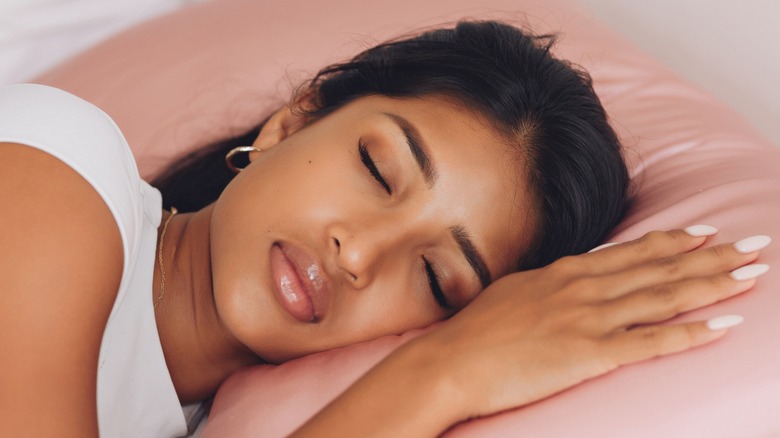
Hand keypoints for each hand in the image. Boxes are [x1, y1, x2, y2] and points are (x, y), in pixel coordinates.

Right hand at [421, 227, 769, 419]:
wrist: (451, 361)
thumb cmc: (475, 332)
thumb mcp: (514, 293)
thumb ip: (548, 286)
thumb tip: (565, 282)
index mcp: (565, 272)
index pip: (631, 252)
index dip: (673, 242)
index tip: (705, 234)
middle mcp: (583, 287)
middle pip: (659, 267)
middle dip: (711, 256)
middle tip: (755, 245)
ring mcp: (588, 317)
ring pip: (664, 296)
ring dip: (714, 284)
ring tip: (754, 275)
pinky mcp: (590, 352)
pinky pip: (652, 341)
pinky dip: (692, 333)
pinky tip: (724, 326)